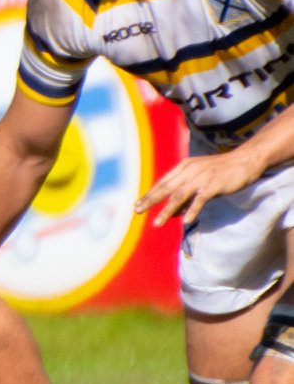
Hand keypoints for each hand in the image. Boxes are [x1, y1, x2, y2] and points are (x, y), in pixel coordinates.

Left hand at [135, 148, 263, 226]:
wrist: (245, 160)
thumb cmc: (221, 170)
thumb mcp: (200, 178)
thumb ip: (186, 194)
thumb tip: (173, 212)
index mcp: (184, 167)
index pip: (162, 182)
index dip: (149, 194)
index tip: (137, 204)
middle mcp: (190, 170)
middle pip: (166, 188)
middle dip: (150, 201)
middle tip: (137, 211)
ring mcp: (202, 177)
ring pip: (179, 195)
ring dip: (167, 210)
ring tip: (158, 223)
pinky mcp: (215, 184)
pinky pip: (201, 199)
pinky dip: (193, 209)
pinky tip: (186, 220)